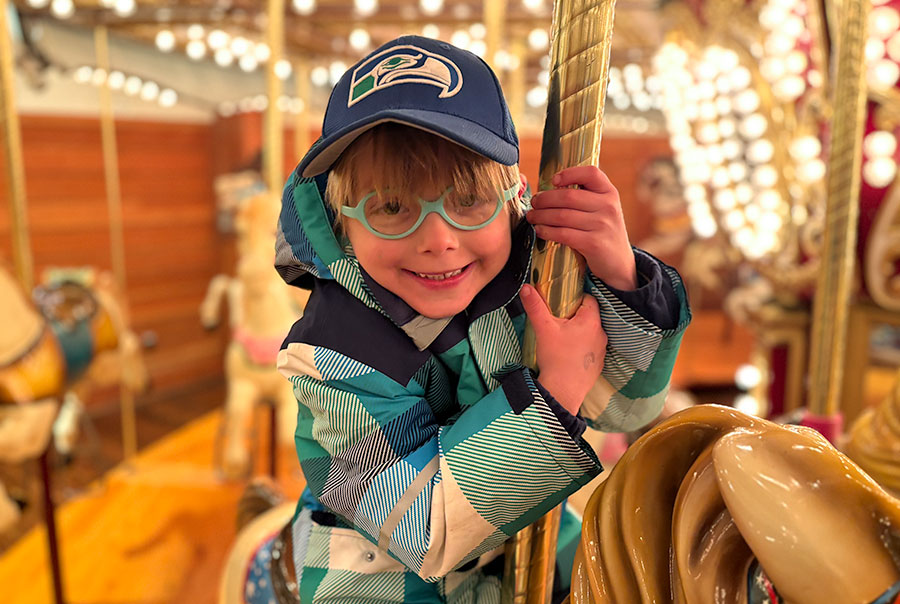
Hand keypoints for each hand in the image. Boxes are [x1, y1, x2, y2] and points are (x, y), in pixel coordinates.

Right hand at [520, 284, 606, 415]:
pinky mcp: (599, 364)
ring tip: (563, 338)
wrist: (563, 391)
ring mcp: (602, 350)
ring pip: (591, 333)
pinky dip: (583, 348)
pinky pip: (592, 349)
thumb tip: (526, 288)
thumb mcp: (543, 328)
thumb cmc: (556, 358)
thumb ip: (535, 306)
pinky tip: (569, 353)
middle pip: (590, 316)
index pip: (589, 299)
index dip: (575, 298)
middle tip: (559, 320)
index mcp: (591, 321)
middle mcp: (601, 334)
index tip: (563, 304)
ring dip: (580, 333)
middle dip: (576, 316)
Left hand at [526, 166, 637, 290]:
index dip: (569, 174)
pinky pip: (563, 234)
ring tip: (532, 217)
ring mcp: (602, 225)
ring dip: (541, 216)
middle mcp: (608, 206)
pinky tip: (540, 230)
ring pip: (562, 216)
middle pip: (568, 196)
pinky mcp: (594, 244)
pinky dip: (547, 231)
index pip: (591, 173)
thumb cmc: (602, 232)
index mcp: (609, 192)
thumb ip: (585, 196)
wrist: (619, 262)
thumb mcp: (602, 209)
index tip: (553, 181)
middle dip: (544, 199)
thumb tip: (549, 188)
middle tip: (534, 203)